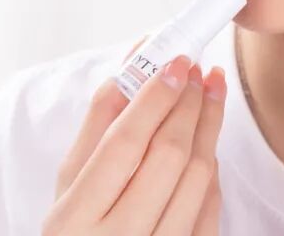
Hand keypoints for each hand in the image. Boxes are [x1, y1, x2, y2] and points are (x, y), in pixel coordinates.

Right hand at [42, 35, 225, 234]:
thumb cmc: (79, 225)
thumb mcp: (72, 180)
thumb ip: (98, 123)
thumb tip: (133, 65)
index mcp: (76, 217)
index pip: (123, 143)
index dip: (155, 98)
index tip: (176, 63)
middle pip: (169, 156)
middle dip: (190, 104)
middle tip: (199, 71)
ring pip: (199, 179)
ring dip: (209, 127)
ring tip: (209, 94)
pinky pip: (211, 207)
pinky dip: (212, 168)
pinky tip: (205, 140)